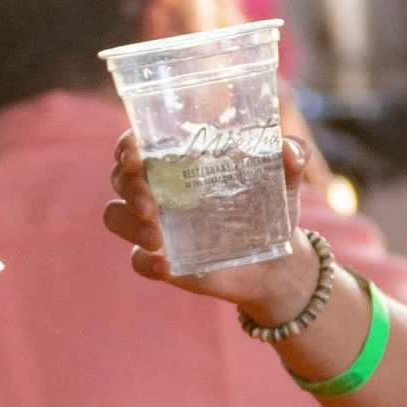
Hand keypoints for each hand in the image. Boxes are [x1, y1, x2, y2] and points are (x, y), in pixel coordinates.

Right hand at [101, 128, 317, 324]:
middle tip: (152, 203)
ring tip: (158, 235)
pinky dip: (145, 261)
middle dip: (129, 186)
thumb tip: (288, 149)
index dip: (127, 145)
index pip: (137, 144)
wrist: (277, 261)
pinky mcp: (163, 261)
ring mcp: (156, 226)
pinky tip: (166, 263)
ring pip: (115, 216)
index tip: (135, 152)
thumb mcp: (286, 179)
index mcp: (178, 160)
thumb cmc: (272, 206)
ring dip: (129, 222)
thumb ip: (291, 156)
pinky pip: (137, 260)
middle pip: (120, 178)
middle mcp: (159, 189)